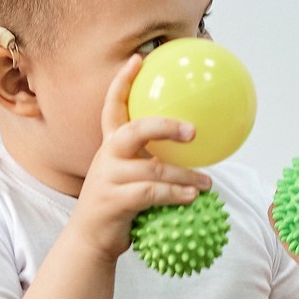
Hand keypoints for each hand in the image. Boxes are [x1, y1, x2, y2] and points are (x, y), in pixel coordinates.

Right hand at [71, 54, 216, 262]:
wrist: (90, 240)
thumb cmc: (118, 205)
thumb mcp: (130, 175)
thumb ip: (151, 158)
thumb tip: (191, 144)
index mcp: (110, 145)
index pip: (113, 106)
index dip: (123, 81)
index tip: (139, 58)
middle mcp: (106, 156)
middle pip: (135, 130)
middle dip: (165, 126)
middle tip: (193, 131)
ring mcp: (108, 178)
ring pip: (153, 169)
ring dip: (186, 175)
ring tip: (208, 182)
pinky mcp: (114, 201)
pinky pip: (151, 193)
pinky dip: (175, 194)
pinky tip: (193, 197)